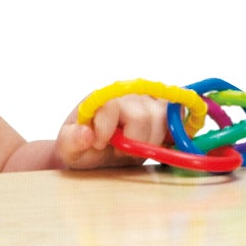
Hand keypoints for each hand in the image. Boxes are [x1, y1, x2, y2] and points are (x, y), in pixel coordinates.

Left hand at [53, 92, 171, 169]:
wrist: (95, 151)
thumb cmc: (81, 147)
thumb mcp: (67, 148)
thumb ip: (71, 140)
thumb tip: (86, 134)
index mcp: (103, 98)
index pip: (112, 107)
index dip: (106, 130)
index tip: (99, 143)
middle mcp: (129, 94)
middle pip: (144, 116)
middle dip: (134, 141)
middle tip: (119, 149)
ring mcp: (150, 102)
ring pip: (164, 119)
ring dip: (151, 142)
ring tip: (135, 147)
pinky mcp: (165, 113)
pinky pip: (179, 119)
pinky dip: (172, 134)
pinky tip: (157, 143)